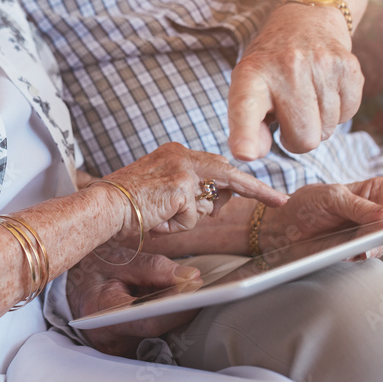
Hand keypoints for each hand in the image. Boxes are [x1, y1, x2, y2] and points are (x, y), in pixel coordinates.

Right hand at [66, 248, 201, 356]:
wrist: (70, 283)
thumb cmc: (92, 268)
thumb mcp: (119, 259)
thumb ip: (155, 268)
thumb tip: (192, 278)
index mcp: (101, 312)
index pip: (149, 319)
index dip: (178, 308)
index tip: (198, 292)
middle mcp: (107, 338)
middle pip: (157, 330)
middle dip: (179, 309)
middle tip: (197, 288)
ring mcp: (115, 348)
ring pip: (157, 335)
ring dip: (170, 314)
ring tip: (181, 292)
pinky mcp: (124, 349)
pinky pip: (151, 337)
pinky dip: (160, 320)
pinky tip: (165, 303)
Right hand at [98, 142, 287, 236]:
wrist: (102, 206)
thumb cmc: (123, 204)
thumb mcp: (160, 191)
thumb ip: (189, 192)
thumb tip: (215, 203)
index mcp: (175, 154)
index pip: (217, 165)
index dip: (244, 180)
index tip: (269, 190)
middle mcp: (182, 156)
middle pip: (229, 175)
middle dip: (257, 191)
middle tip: (280, 201)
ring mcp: (184, 171)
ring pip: (208, 204)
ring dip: (189, 218)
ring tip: (159, 215)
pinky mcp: (182, 189)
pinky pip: (193, 220)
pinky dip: (177, 227)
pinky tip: (157, 219)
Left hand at [227, 4, 363, 160]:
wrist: (305, 20)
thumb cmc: (271, 66)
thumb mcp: (248, 88)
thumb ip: (247, 124)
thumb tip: (253, 153)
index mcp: (251, 75)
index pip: (246, 109)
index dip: (245, 135)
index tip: (244, 152)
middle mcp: (286, 67)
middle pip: (304, 139)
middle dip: (297, 137)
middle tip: (289, 114)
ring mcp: (321, 65)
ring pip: (327, 131)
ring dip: (317, 123)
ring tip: (305, 97)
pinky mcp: (348, 66)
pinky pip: (348, 115)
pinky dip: (337, 111)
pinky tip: (324, 91)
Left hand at [261, 177, 382, 257]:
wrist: (286, 225)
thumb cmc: (308, 203)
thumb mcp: (331, 198)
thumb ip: (359, 206)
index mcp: (378, 192)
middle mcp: (379, 212)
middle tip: (369, 241)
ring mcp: (370, 232)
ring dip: (372, 248)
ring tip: (355, 246)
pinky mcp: (359, 248)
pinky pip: (370, 255)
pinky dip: (360, 255)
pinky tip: (349, 251)